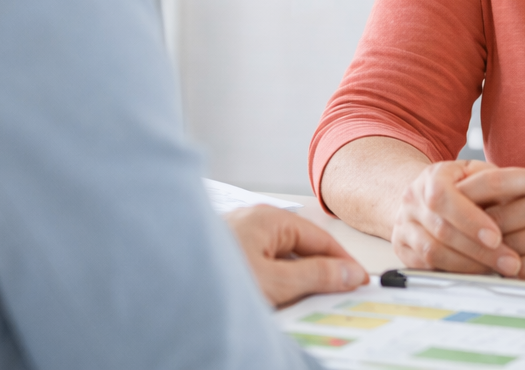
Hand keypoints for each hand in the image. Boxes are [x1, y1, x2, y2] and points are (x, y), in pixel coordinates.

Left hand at [226, 205, 367, 307]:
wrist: (165, 293)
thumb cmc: (212, 279)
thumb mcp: (273, 282)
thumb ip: (315, 276)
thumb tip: (348, 272)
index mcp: (268, 218)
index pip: (320, 238)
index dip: (343, 261)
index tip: (359, 281)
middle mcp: (254, 222)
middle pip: (301, 248)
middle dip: (320, 273)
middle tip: (338, 298)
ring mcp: (239, 239)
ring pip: (281, 260)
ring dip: (295, 282)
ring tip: (307, 305)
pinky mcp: (228, 257)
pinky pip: (263, 267)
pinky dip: (275, 284)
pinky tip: (278, 303)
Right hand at [391, 160, 522, 275]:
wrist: (424, 194)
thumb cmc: (460, 185)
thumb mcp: (477, 173)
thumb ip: (494, 183)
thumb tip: (517, 201)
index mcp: (431, 176)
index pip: (443, 196)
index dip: (470, 219)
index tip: (496, 236)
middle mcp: (412, 200)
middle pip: (441, 229)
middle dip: (479, 250)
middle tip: (510, 263)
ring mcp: (404, 225)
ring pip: (432, 252)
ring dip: (468, 265)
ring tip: (497, 271)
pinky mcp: (402, 248)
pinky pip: (425, 267)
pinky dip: (453, 273)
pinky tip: (476, 274)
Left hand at [457, 166, 524, 281]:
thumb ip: (523, 187)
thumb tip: (474, 194)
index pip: (497, 180)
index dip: (467, 192)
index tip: (445, 201)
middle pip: (498, 218)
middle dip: (472, 230)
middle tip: (450, 236)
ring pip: (509, 246)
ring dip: (488, 255)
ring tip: (469, 256)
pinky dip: (510, 272)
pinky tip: (500, 271)